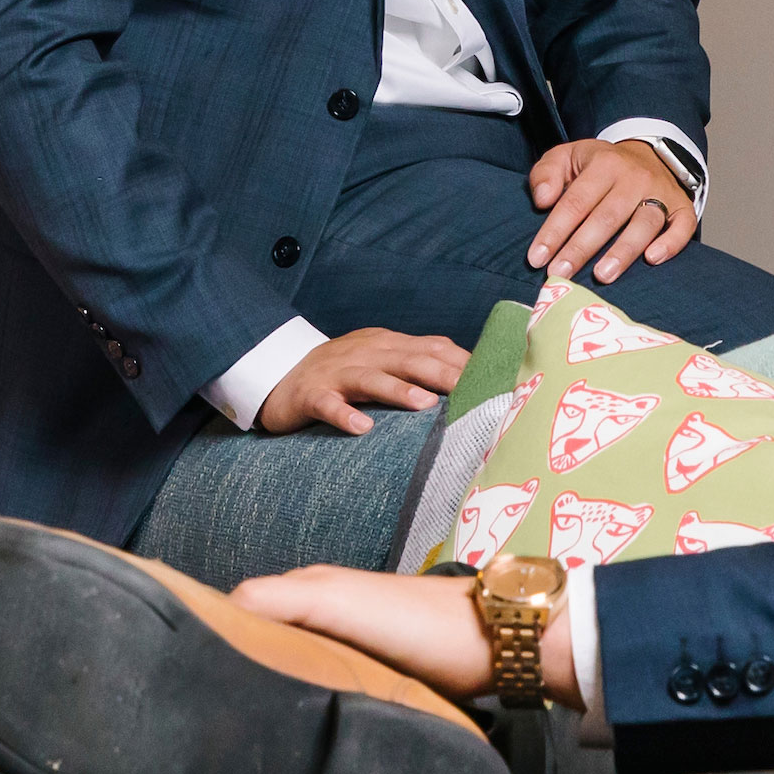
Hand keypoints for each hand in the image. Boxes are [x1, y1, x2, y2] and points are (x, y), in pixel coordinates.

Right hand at [229, 564, 584, 709]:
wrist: (500, 643)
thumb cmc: (421, 623)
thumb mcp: (338, 603)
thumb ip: (277, 601)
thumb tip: (215, 615)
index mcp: (304, 590)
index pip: (232, 609)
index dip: (204, 634)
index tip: (177, 677)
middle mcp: (318, 610)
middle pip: (254, 639)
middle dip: (227, 667)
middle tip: (203, 718)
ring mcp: (342, 642)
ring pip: (284, 664)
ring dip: (261, 687)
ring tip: (236, 729)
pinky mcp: (366, 672)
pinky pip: (315, 682)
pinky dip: (295, 699)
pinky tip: (286, 725)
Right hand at [256, 328, 467, 435]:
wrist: (279, 374)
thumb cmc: (342, 373)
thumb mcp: (382, 361)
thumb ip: (418, 366)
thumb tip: (469, 379)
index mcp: (388, 344)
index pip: (433, 348)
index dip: (464, 362)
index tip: (495, 379)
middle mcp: (366, 354)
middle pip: (409, 360)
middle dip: (443, 374)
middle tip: (474, 390)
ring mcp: (337, 373)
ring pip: (370, 379)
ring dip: (398, 390)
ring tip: (425, 405)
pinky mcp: (311, 395)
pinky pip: (328, 405)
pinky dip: (344, 415)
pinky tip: (362, 429)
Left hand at [527, 138, 695, 285]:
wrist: (647, 155)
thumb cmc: (599, 166)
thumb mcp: (567, 157)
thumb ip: (546, 174)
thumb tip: (542, 200)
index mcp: (604, 164)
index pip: (576, 201)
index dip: (555, 231)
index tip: (537, 258)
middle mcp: (635, 178)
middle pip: (607, 217)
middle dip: (581, 248)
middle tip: (561, 274)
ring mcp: (661, 193)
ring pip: (644, 224)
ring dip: (623, 251)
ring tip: (603, 275)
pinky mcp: (682, 207)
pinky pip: (682, 226)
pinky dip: (670, 243)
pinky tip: (652, 259)